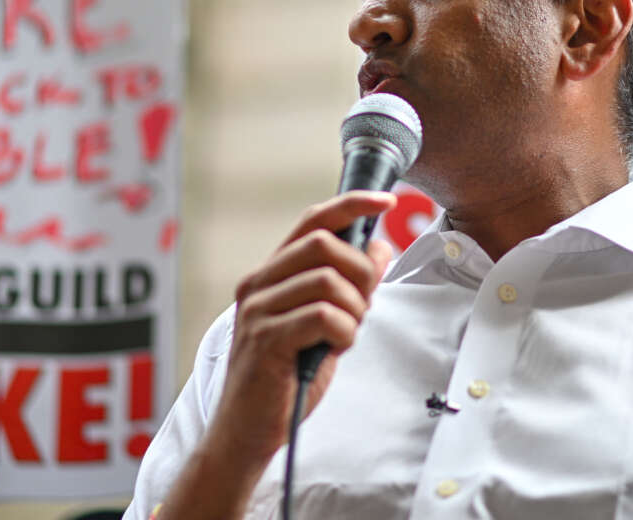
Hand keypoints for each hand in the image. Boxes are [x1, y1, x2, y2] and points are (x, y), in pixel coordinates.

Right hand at [205, 191, 396, 466]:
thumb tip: (379, 247)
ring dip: (353, 309)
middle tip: (362, 306)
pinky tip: (334, 348)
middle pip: (324, 243)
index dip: (352, 204)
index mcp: (271, 274)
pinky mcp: (266, 339)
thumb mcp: (324, 324)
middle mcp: (259, 284)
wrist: (247, 431)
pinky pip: (323, 316)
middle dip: (361, 271)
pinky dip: (343, 332)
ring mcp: (258, 311)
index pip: (313, 220)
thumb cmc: (285, 378)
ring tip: (344, 334)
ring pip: (328, 280)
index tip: (386, 202)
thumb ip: (347, 287)